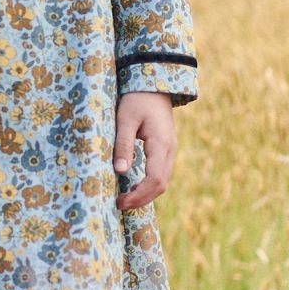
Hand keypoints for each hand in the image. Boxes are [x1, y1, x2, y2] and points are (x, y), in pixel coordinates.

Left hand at [114, 89, 176, 210]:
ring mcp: (169, 151)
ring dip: (145, 194)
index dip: (139, 195)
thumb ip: (123, 144)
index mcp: (161, 144)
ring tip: (124, 199)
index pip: (154, 179)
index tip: (120, 201)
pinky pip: (160, 173)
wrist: (153, 86)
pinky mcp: (165, 150)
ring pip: (162, 181)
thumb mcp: (125, 119)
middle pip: (161, 185)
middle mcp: (169, 151)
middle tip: (119, 204)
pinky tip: (133, 187)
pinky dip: (148, 185)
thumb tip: (120, 171)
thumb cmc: (137, 99)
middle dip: (141, 199)